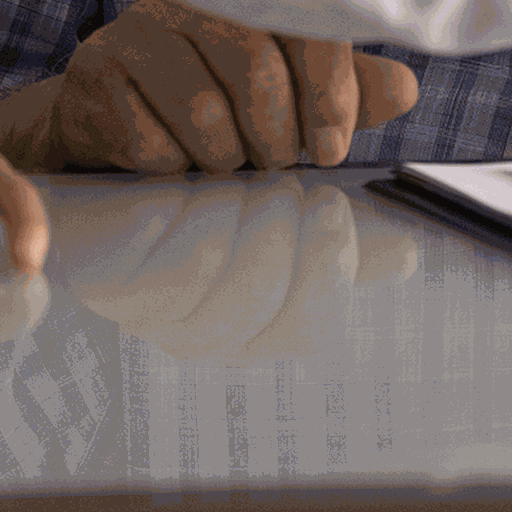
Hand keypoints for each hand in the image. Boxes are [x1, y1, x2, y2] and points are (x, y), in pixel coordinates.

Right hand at [0, 0, 421, 173]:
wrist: (113, 113)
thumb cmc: (220, 98)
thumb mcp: (294, 94)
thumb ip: (349, 92)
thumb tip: (406, 91)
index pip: (307, 23)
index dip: (331, 88)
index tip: (333, 147)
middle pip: (255, 63)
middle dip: (278, 133)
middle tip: (279, 162)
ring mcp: (140, 26)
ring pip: (203, 108)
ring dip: (227, 157)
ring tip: (229, 163)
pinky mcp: (96, 68)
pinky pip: (148, 136)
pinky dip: (173, 165)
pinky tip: (175, 159)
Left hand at [57, 171, 417, 361]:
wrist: (102, 189)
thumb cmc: (203, 197)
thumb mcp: (281, 205)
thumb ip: (343, 225)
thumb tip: (409, 252)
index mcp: (254, 327)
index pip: (308, 326)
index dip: (327, 264)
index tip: (329, 204)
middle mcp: (203, 336)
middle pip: (263, 302)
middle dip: (281, 225)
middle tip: (280, 179)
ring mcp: (150, 317)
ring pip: (215, 272)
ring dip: (232, 208)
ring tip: (233, 176)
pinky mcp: (106, 284)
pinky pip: (157, 255)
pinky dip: (181, 209)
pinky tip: (182, 187)